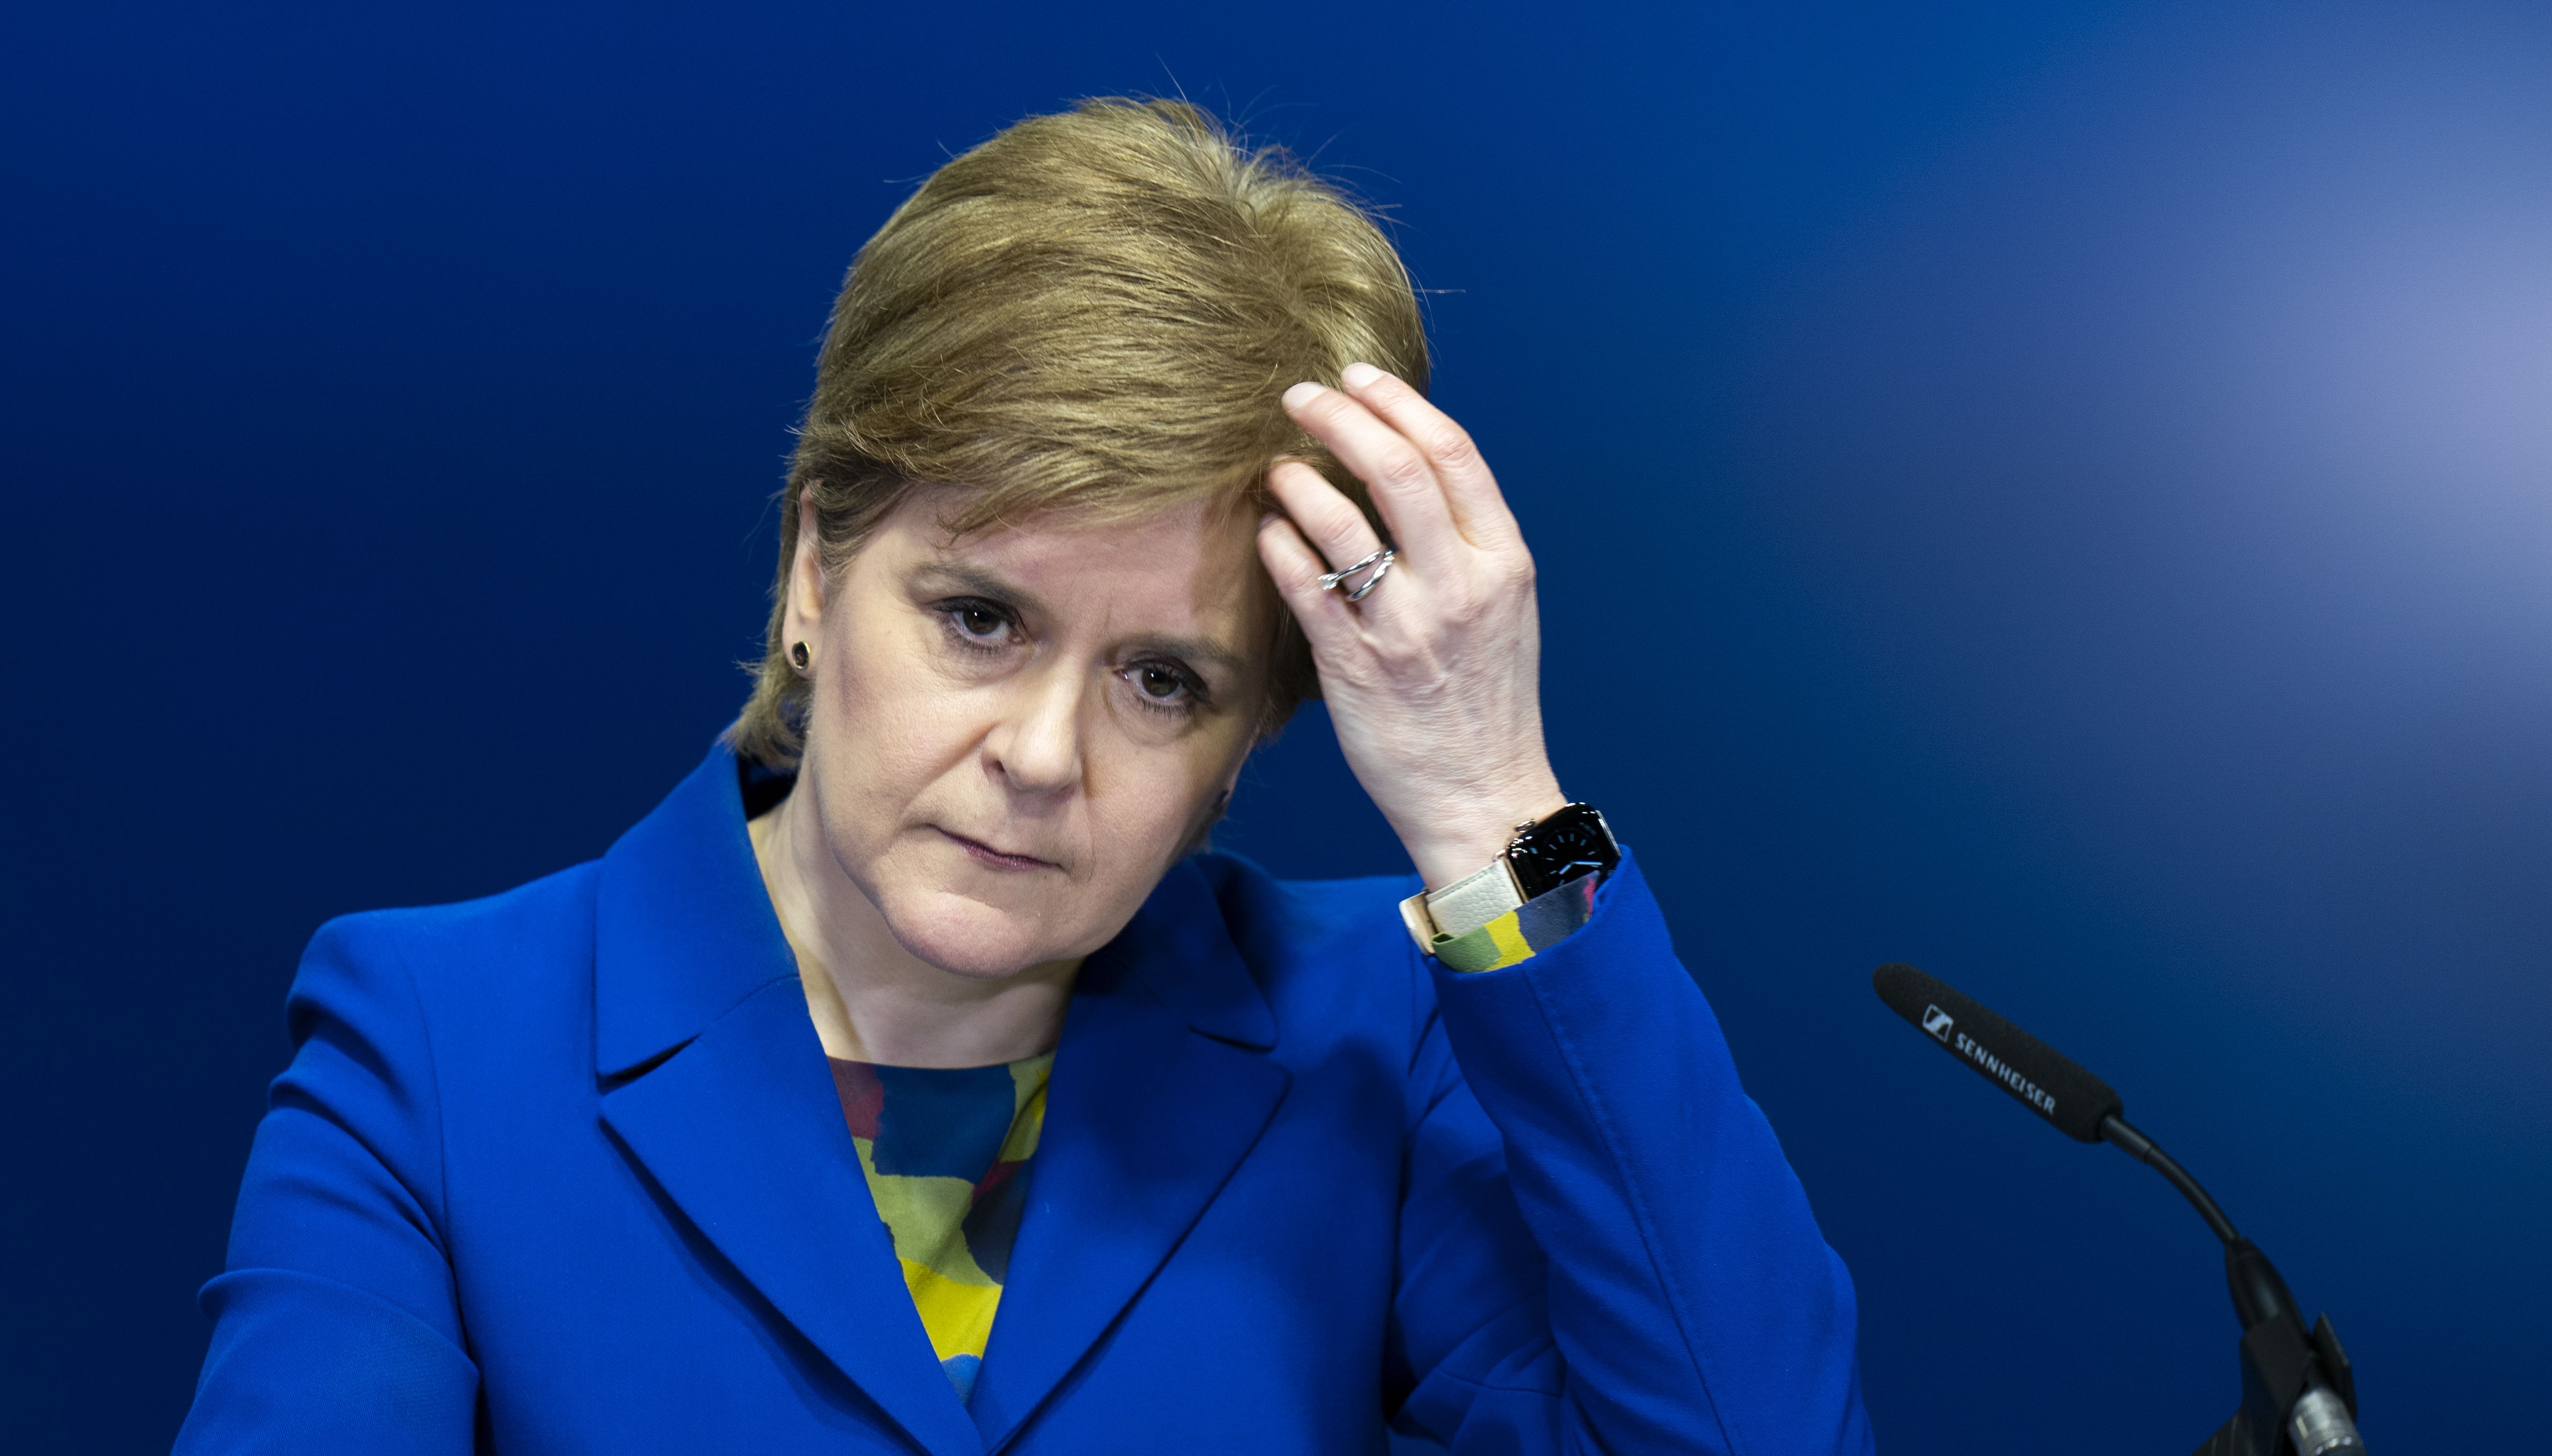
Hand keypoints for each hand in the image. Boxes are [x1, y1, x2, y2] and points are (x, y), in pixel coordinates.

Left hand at [1257, 363, 1567, 890]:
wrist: (1483, 797)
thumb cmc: (1487, 700)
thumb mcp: (1504, 608)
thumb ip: (1465, 541)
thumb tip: (1407, 468)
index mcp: (1504, 563)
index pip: (1453, 453)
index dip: (1399, 402)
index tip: (1358, 378)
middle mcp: (1460, 587)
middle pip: (1397, 468)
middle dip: (1341, 416)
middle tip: (1300, 397)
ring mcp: (1406, 628)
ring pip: (1343, 523)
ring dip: (1300, 479)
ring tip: (1279, 467)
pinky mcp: (1356, 667)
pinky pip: (1306, 586)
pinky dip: (1280, 544)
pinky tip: (1268, 530)